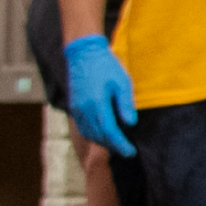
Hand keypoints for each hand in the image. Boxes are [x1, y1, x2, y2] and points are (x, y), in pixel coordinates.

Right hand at [59, 32, 141, 155]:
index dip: (121, 145)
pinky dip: (93, 134)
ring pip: (89, 134)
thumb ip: (126, 104)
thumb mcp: (122, 82)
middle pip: (99, 136)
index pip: (110, 132)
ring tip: (116, 144)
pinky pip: (83, 127)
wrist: (84, 53)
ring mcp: (77, 109)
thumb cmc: (106, 65)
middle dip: (113, 146)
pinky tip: (103, 134)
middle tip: (126, 150)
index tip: (131, 152)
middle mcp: (84, 109)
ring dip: (103, 142)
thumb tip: (130, 124)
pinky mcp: (73, 106)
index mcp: (97, 103)